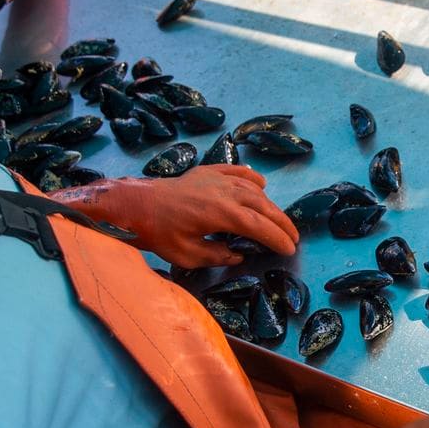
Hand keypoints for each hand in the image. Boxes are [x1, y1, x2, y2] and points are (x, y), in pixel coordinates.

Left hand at [52, 165, 298, 267]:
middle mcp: (224, 192)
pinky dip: (251, 178)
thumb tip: (238, 254)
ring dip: (270, 205)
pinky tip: (261, 184)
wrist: (134, 204)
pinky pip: (236, 172)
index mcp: (221, 213)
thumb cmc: (158, 233)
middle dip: (281, 222)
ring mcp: (216, 179)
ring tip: (279, 219)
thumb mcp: (187, 255)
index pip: (259, 227)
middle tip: (294, 237)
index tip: (289, 249)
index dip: (277, 238)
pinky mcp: (207, 172)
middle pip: (263, 207)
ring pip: (253, 189)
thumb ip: (217, 255)